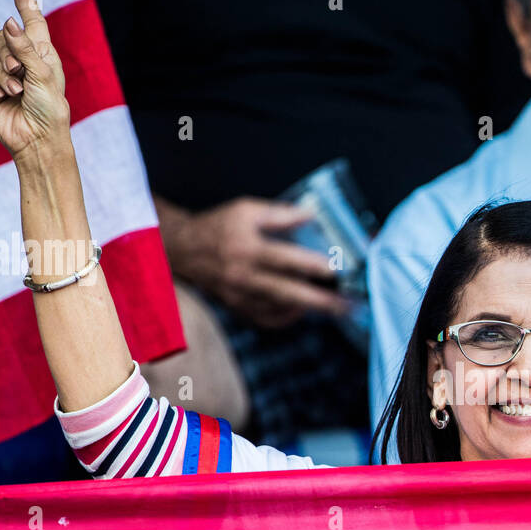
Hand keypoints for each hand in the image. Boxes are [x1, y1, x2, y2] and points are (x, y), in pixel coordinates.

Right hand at [0, 0, 69, 161]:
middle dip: (7, 53)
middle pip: (1, 38)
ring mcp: (4, 77)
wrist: (37, 141)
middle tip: (19, 72)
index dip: (27, 9)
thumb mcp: (42, 75)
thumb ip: (24, 48)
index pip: (32, 25)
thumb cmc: (49, 110)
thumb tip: (8, 22)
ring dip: (0, 73)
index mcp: (41, 55)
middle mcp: (22, 63)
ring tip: (15, 92)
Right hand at [159, 196, 349, 328]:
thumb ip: (280, 214)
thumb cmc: (219, 226)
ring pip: (281, 310)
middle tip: (347, 306)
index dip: (311, 265)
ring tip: (336, 306)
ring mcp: (240, 297)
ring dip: (309, 309)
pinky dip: (289, 316)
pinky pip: (269, 319)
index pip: (284, 259)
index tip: (336, 270)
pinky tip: (303, 308)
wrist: (183, 251)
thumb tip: (312, 216)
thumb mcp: (246, 209)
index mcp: (247, 248)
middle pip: (287, 293)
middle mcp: (244, 276)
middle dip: (321, 302)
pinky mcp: (238, 309)